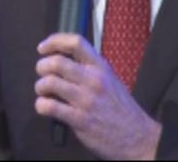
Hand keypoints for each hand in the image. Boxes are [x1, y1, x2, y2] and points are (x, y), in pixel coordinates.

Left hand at [34, 33, 161, 159]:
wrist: (137, 137)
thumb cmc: (120, 108)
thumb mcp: (110, 80)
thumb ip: (90, 69)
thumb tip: (63, 60)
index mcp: (101, 67)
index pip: (75, 43)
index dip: (54, 41)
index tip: (43, 48)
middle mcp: (93, 80)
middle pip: (57, 62)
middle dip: (41, 67)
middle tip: (42, 74)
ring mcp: (86, 100)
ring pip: (49, 83)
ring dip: (40, 87)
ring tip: (43, 92)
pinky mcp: (80, 119)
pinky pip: (50, 107)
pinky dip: (41, 105)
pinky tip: (45, 107)